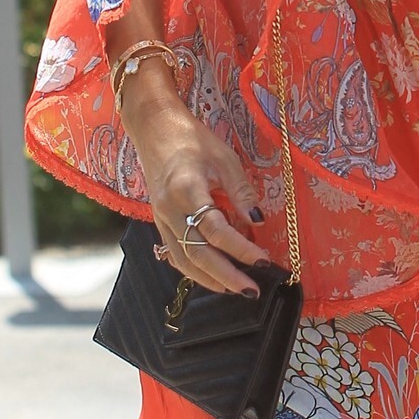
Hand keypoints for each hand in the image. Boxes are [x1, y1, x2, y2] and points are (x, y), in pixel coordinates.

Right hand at [118, 68, 270, 297]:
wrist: (154, 129)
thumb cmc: (192, 139)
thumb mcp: (224, 158)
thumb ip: (241, 192)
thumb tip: (258, 223)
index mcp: (187, 190)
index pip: (216, 230)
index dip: (241, 249)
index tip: (264, 260)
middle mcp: (169, 210)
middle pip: (198, 254)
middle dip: (226, 276)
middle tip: (252, 290)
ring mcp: (160, 219)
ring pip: (183, 260)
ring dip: (210, 279)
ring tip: (236, 290)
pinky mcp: (159, 222)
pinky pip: (176, 253)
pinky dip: (195, 270)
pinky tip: (213, 277)